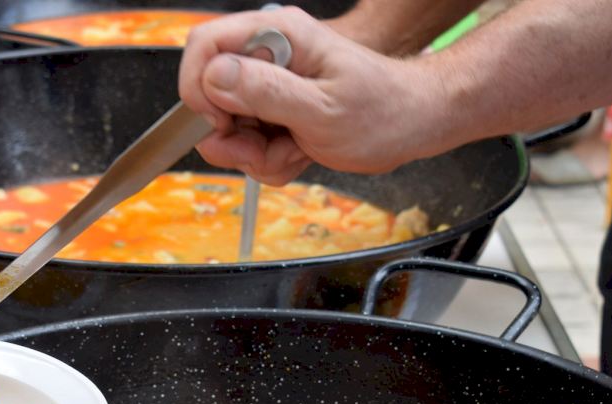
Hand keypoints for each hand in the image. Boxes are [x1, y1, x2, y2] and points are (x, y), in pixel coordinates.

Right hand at [179, 7, 438, 184]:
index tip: (221, 125)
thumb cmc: (382, 112)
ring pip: (229, 129)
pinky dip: (269, 160)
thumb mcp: (322, 108)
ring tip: (297, 150)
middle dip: (233, 137)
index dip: (199, 90)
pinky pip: (250, 144)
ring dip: (256, 155)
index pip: (204, 46)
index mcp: (278, 36)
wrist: (412, 125)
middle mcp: (269, 56)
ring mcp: (271, 85)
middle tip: (268, 149)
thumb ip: (265, 91)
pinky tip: (300, 154)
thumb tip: (214, 76)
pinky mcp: (276, 110)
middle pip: (210, 96)